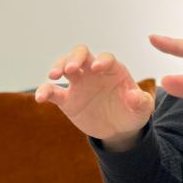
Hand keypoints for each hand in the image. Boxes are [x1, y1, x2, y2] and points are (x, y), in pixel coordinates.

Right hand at [34, 45, 154, 141]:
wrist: (118, 129)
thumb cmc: (132, 112)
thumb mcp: (142, 109)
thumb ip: (140, 101)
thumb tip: (133, 95)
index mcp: (113, 70)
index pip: (106, 58)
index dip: (102, 61)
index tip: (97, 68)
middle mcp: (94, 71)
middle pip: (81, 54)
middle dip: (75, 58)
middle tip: (71, 69)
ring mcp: (79, 83)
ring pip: (64, 65)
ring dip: (58, 66)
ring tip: (54, 76)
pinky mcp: (67, 99)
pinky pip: (52, 91)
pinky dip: (44, 91)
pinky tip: (39, 98)